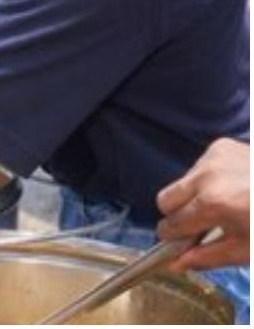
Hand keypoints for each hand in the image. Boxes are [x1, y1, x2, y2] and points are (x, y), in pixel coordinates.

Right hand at [156, 138, 249, 270]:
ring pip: (182, 182)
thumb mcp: (245, 251)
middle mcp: (207, 176)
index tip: (177, 242)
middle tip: (199, 224)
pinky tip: (231, 186)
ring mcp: (212, 158)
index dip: (172, 237)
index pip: (170, 223)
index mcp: (213, 204)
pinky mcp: (220, 146)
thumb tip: (175, 264)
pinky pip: (199, 167)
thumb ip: (206, 257)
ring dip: (194, 195)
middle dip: (177, 215)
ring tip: (224, 203)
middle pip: (165, 199)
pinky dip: (209, 179)